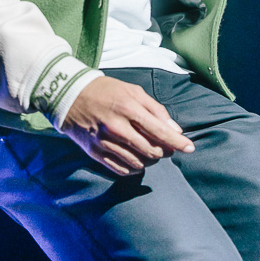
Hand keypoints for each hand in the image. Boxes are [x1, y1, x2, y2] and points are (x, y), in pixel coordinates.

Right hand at [61, 75, 194, 175]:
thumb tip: (175, 130)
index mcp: (129, 108)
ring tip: (150, 152)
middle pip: (151, 150)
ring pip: (138, 162)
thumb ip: (156, 109)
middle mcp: (117, 127)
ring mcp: (105, 142)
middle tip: (165, 147)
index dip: (178, 142)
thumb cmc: (106, 91)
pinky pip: (121, 169)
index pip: (160, 131)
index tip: (190, 148)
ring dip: (149, 160)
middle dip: (164, 151)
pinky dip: (133, 167)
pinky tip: (136, 159)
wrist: (69, 95)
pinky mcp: (95, 153)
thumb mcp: (132, 91)